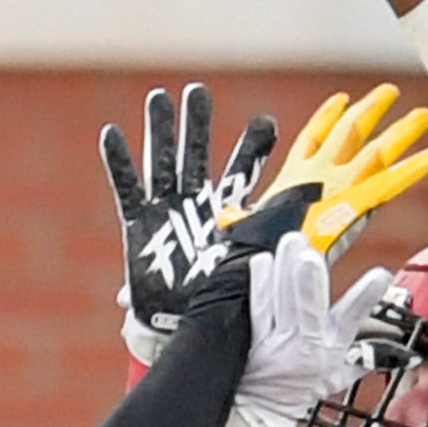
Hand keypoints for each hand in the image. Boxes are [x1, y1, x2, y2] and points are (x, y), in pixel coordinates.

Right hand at [101, 81, 279, 362]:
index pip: (242, 174)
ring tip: (160, 97)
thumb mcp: (257, 258)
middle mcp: (197, 208)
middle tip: (198, 92)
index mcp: (229, 216)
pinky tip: (113, 132)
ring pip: (161, 162)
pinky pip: (126, 188)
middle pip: (196, 156)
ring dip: (160, 131)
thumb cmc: (228, 303)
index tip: (267, 122)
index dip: (253, 149)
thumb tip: (314, 195)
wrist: (192, 334)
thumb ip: (278, 223)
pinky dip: (118, 162)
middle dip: (197, 124)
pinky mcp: (138, 226)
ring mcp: (166, 214)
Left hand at [227, 232, 394, 426]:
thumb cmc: (299, 392)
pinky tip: (264, 260)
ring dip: (284, 269)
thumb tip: (396, 352)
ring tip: (292, 243)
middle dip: (309, 279)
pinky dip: (259, 280)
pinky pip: (256, 305)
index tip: (381, 275)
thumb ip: (364, 361)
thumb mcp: (336, 380)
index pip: (351, 320)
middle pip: (307, 308)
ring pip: (280, 300)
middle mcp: (304, 344)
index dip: (365, 298)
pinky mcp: (254, 335)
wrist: (261, 409)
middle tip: (310, 251)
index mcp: (329, 351)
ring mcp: (276, 339)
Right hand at [239, 82, 427, 260]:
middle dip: (370, 111)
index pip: (312, 138)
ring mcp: (334, 186)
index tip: (342, 100)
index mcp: (292, 178)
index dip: (327, 117)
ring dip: (400, 132)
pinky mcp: (351, 205)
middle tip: (390, 92)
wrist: (259, 267)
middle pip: (349, 133)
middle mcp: (315, 174)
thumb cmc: (247, 254)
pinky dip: (412, 170)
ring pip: (374, 151)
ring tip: (423, 116)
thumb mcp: (243, 229)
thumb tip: (232, 220)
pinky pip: (389, 184)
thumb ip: (244, 219)